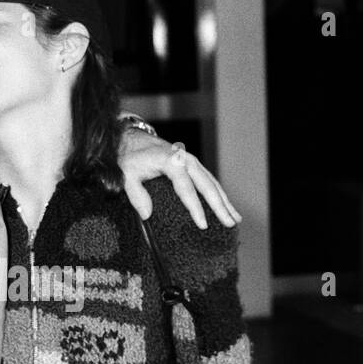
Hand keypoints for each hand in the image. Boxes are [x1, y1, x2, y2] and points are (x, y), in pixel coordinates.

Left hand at [115, 129, 240, 228]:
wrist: (132, 139)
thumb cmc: (130, 158)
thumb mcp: (127, 174)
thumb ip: (136, 195)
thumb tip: (147, 215)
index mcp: (170, 161)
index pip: (186, 188)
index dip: (195, 208)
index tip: (203, 225)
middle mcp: (185, 159)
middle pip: (207, 185)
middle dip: (220, 206)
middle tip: (230, 224)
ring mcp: (191, 161)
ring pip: (212, 183)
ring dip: (225, 201)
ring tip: (235, 219)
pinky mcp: (192, 165)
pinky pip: (209, 180)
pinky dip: (219, 194)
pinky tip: (226, 207)